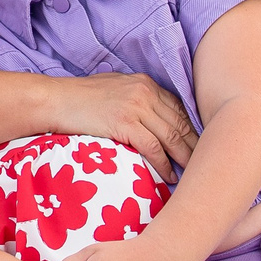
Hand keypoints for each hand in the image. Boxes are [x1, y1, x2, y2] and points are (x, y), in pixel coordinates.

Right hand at [45, 74, 194, 175]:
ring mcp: (135, 106)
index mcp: (145, 83)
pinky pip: (153, 147)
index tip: (200, 147)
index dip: (191, 130)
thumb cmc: (80, 99)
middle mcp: (145, 92)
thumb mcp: (114, 90)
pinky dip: (164, 164)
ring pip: (171, 136)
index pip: (178, 109)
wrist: (54, 100)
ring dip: (184, 158)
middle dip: (195, 145)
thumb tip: (152, 120)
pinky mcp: (124, 123)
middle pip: (180, 123)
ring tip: (192, 173)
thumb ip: (136, 99)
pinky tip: (169, 176)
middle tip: (206, 164)